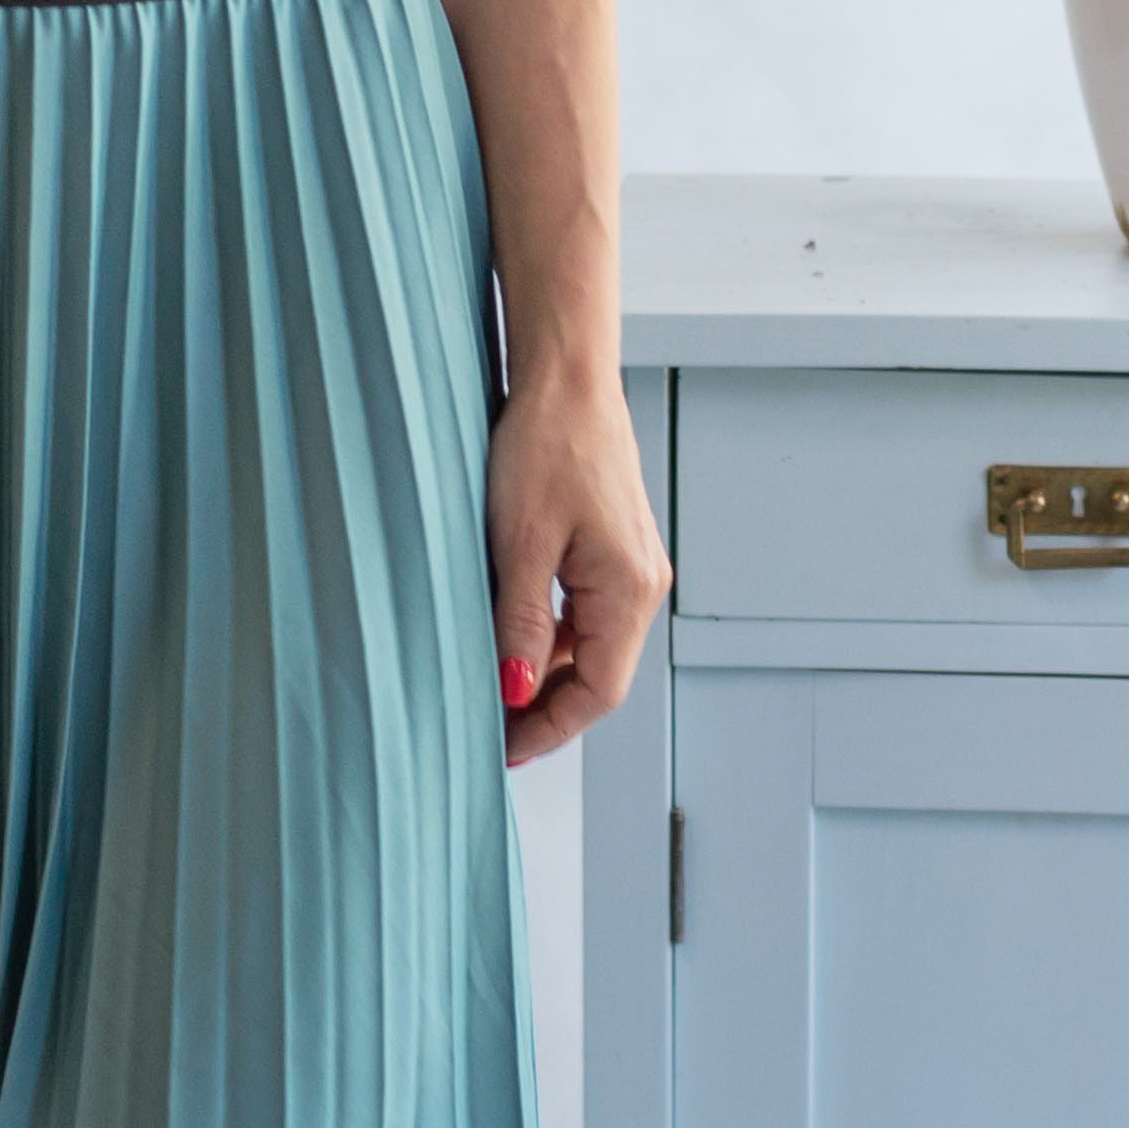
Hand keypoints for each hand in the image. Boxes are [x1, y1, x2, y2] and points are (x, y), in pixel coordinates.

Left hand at [485, 366, 667, 762]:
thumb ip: (519, 625)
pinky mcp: (612, 548)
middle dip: (544, 708)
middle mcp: (641, 584)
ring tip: (488, 686)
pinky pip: (584, 612)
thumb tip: (514, 692)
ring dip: (544, 672)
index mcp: (629, 590)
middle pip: (598, 675)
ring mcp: (631, 566)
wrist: (565, 378)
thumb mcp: (519, 543)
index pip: (598, 692)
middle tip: (487, 729)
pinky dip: (548, 635)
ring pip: (589, 645)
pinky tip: (507, 634)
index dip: (548, 728)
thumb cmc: (546, 445)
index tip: (502, 749)